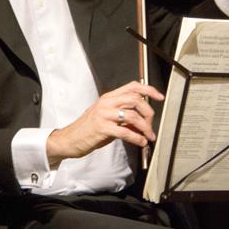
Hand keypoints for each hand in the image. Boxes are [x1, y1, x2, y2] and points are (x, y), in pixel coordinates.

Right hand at [46, 81, 164, 166]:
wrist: (68, 139)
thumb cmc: (87, 129)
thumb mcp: (107, 119)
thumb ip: (125, 119)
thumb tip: (143, 125)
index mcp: (108, 97)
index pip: (132, 86)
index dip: (149, 90)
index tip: (159, 97)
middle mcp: (106, 103)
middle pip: (136, 99)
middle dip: (149, 113)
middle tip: (151, 125)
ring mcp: (103, 114)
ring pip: (133, 115)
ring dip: (145, 128)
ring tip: (147, 136)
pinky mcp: (102, 128)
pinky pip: (125, 131)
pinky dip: (137, 138)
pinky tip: (140, 142)